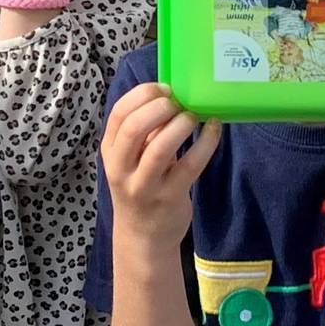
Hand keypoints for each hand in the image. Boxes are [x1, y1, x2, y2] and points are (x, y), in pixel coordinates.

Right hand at [102, 83, 222, 246]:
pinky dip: (205, 143)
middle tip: (179, 102)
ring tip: (194, 116)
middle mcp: (121, 168)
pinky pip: (190, 165)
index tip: (164, 88)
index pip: (118, 114)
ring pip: (159, 148)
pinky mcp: (169, 197)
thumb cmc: (141, 187)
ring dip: (180, 125)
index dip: (142, 95)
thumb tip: (172, 96)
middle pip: (133, 128)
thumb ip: (145, 132)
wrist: (143, 237)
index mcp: (110, 151)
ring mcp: (144, 185)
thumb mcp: (132, 159)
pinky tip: (214, 129)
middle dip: (159, 107)